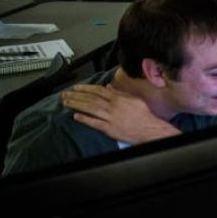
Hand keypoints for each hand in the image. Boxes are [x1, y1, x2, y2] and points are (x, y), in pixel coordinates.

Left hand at [62, 84, 179, 143]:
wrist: (150, 130)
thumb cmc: (144, 116)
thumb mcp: (134, 99)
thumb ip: (120, 93)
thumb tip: (109, 87)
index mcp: (119, 99)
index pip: (98, 90)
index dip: (85, 88)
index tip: (76, 88)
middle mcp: (113, 107)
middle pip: (91, 99)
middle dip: (77, 96)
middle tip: (65, 94)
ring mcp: (111, 118)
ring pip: (90, 109)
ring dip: (77, 105)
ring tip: (66, 103)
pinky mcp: (110, 129)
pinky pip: (94, 123)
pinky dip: (85, 119)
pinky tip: (76, 116)